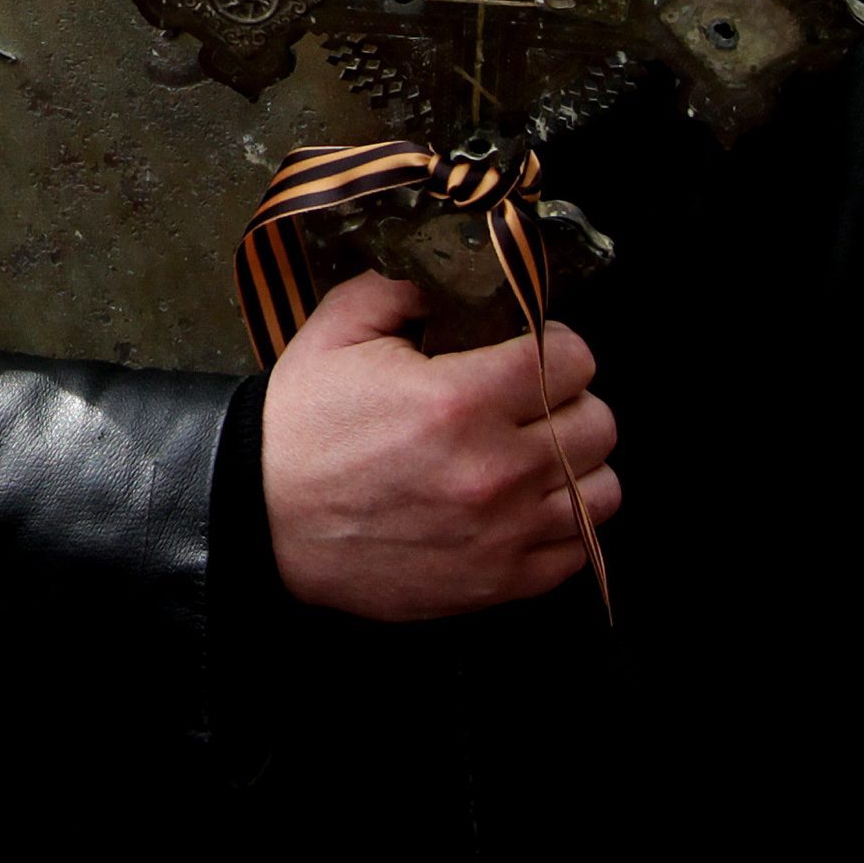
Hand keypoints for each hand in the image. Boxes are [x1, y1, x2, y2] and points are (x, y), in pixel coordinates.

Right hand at [258, 273, 618, 620]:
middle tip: (532, 399)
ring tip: (538, 453)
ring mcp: (502, 532)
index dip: (554, 344)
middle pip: (598, 423)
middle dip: (569, 400)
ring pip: (602, 489)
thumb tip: (452, 281)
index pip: (572, 359)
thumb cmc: (301, 426)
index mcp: (459, 399)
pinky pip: (578, 549)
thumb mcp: (336, 330)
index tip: (531, 348)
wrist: (261, 518)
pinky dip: (565, 522)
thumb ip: (402, 288)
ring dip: (578, 464)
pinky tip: (528, 503)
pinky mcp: (498, 581)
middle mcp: (495, 469)